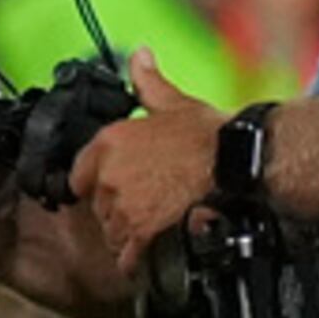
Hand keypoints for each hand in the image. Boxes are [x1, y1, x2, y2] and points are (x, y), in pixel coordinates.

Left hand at [70, 51, 227, 272]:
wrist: (239, 162)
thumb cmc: (211, 134)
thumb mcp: (173, 102)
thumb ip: (147, 83)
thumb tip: (139, 56)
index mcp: (108, 143)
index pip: (78, 176)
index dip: (96, 184)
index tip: (112, 187)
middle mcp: (109, 175)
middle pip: (97, 207)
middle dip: (115, 210)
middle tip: (142, 207)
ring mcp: (124, 206)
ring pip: (111, 232)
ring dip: (127, 235)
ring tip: (152, 229)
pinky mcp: (143, 232)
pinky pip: (127, 257)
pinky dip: (136, 261)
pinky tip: (148, 258)